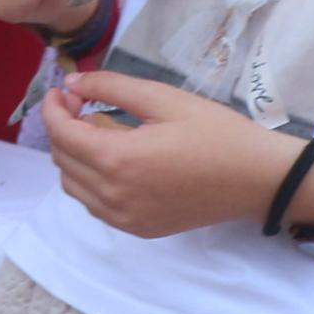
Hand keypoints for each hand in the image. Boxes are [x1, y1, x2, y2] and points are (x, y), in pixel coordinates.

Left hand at [43, 71, 311, 239]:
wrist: (260, 180)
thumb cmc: (218, 134)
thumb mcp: (165, 99)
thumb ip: (112, 87)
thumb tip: (71, 84)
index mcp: (118, 160)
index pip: (60, 133)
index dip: (53, 108)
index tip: (62, 91)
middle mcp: (113, 195)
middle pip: (62, 158)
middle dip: (63, 128)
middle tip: (81, 105)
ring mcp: (124, 217)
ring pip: (72, 185)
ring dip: (73, 156)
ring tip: (98, 131)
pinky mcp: (137, 228)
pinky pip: (94, 204)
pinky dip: (90, 181)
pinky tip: (114, 161)